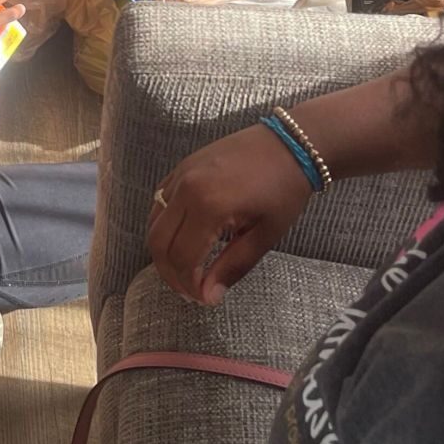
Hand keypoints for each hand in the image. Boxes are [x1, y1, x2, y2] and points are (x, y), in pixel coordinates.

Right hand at [149, 120, 314, 305]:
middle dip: (171, 274)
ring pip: (153, 223)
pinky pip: (158, 203)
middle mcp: (185, 187)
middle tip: (192, 292)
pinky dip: (163, 228)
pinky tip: (183, 241)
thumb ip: (233, 266)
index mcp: (208, 204)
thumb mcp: (265, 234)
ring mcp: (179, 174)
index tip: (205, 300)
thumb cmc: (284, 189)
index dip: (189, 285)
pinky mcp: (181, 167)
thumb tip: (209, 296)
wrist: (290, 143)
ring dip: (164, 252)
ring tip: (186, 271)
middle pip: (158, 243)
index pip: (182, 257)